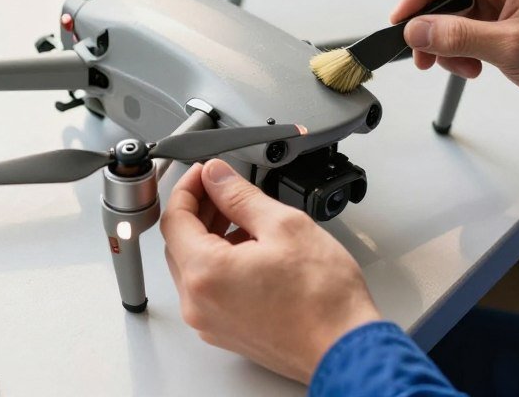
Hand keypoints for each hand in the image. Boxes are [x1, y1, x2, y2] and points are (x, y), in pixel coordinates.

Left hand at [160, 158, 381, 382]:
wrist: (344, 347)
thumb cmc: (323, 297)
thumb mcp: (283, 225)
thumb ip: (240, 195)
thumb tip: (216, 176)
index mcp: (205, 274)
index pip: (174, 218)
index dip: (188, 187)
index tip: (205, 172)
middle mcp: (199, 304)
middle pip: (180, 243)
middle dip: (199, 209)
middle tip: (225, 187)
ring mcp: (210, 322)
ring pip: (195, 265)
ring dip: (210, 234)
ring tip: (245, 215)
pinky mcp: (226, 331)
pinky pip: (210, 287)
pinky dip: (221, 260)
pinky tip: (251, 246)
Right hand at [391, 0, 518, 134]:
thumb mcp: (510, 46)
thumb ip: (458, 37)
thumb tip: (416, 31)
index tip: (401, 20)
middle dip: (431, 24)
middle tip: (420, 53)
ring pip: (452, 14)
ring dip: (446, 43)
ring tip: (458, 67)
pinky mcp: (502, 20)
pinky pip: (464, 29)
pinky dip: (460, 50)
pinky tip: (473, 67)